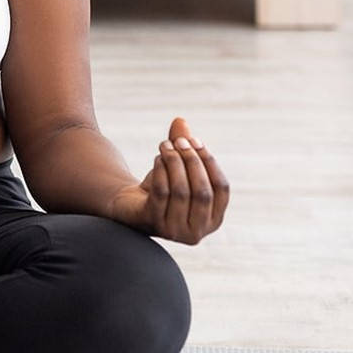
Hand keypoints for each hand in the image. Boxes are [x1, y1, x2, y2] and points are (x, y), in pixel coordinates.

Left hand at [106, 117, 228, 244]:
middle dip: (192, 161)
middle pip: (202, 191)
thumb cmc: (163, 187)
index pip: (221, 188)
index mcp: (214, 219)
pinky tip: (158, 158)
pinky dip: (161, 171)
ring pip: (181, 191)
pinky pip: (161, 193)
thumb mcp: (178, 167)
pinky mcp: (154, 224)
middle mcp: (198, 232)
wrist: (131, 208)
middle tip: (179, 141)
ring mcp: (175, 231)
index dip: (210, 162)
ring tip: (165, 145)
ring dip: (174, 162)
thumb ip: (183, 146)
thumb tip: (179, 120)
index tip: (196, 141)